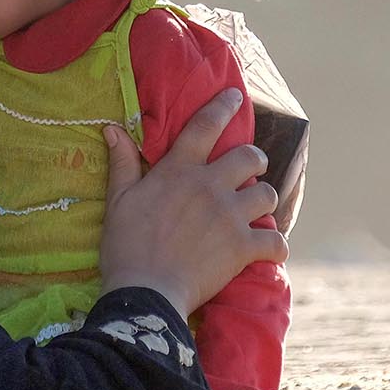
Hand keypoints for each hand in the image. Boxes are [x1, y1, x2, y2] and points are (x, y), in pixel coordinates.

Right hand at [99, 88, 286, 317]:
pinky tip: (271, 251)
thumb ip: (123, 164)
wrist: (145, 292)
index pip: (205, 126)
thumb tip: (113, 129)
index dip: (223, 107)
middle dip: (255, 160)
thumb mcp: (118, 201)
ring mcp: (230, 215)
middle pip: (249, 157)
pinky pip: (275, 240)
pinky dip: (276, 246)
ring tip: (258, 210)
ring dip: (265, 201)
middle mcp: (210, 185)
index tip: (236, 97)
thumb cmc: (125, 246)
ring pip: (267, 195)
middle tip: (252, 169)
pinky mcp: (243, 247)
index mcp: (179, 170)